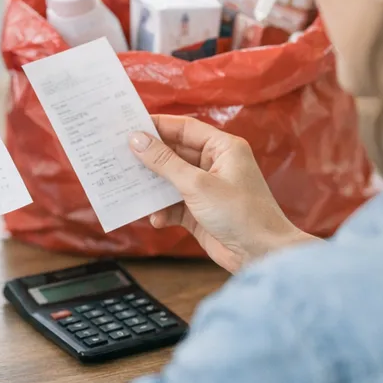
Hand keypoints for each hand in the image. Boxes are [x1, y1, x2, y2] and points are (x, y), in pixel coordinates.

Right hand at [129, 116, 315, 272]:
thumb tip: (137, 140)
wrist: (262, 256)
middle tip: (119, 155)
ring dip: (153, 186)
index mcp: (222, 148)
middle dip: (149, 158)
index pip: (184, 128)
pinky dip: (163, 210)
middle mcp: (215, 165)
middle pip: (174, 153)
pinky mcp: (200, 212)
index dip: (157, 126)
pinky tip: (156, 218)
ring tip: (129, 186)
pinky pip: (173, 204)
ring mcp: (207, 189)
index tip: (128, 125)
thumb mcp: (197, 184)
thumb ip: (164, 162)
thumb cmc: (241, 214)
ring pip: (170, 180)